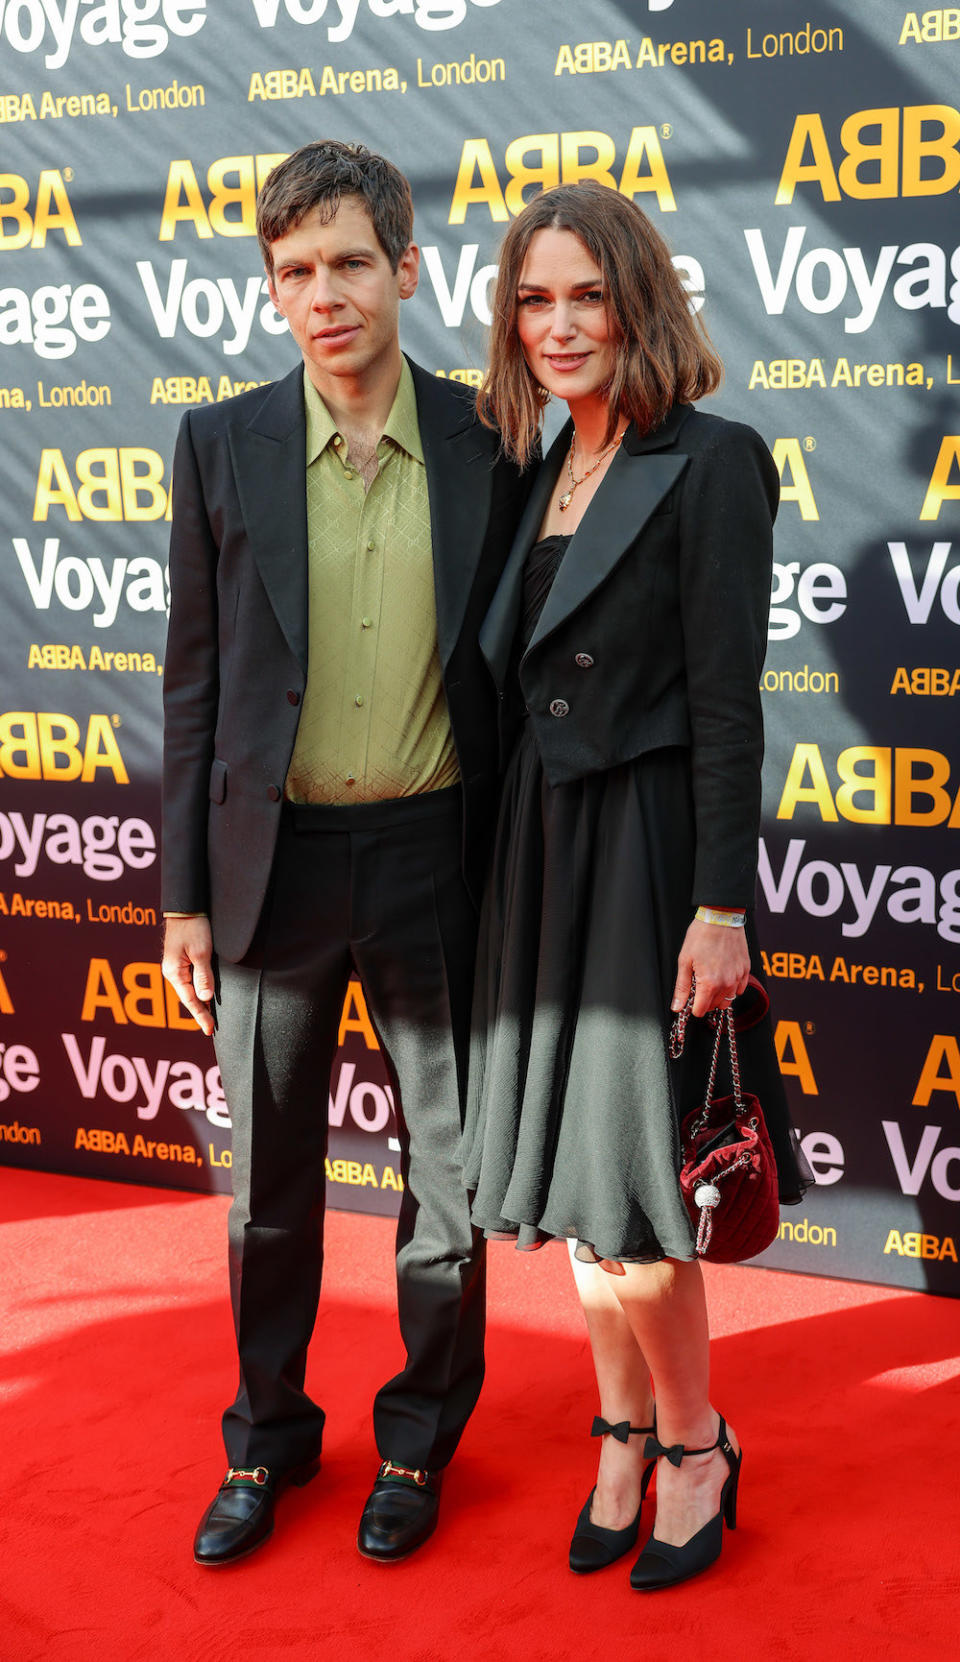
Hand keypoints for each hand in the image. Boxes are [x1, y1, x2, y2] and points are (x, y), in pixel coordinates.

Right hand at [162, 916, 215, 1035]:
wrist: (186, 906)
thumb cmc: (193, 926)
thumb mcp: (201, 952)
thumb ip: (203, 976)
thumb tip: (205, 999)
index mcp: (174, 972)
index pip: (190, 1000)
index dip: (201, 1015)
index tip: (209, 1030)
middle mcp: (172, 971)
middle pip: (187, 997)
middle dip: (199, 1012)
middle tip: (211, 1028)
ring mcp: (176, 966)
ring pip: (188, 989)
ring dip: (199, 1003)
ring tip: (209, 1017)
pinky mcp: (181, 960)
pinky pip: (190, 980)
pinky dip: (197, 990)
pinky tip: (204, 997)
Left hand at [671, 919, 749, 1018]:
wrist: (721, 918)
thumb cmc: (701, 936)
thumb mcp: (685, 961)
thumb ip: (682, 987)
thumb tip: (677, 1006)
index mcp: (709, 983)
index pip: (700, 1010)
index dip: (692, 1006)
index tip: (690, 998)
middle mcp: (726, 984)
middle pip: (714, 1006)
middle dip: (704, 1001)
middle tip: (698, 985)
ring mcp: (738, 977)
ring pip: (728, 1000)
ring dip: (718, 996)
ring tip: (710, 981)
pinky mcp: (745, 970)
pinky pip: (740, 989)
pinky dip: (731, 988)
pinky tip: (723, 976)